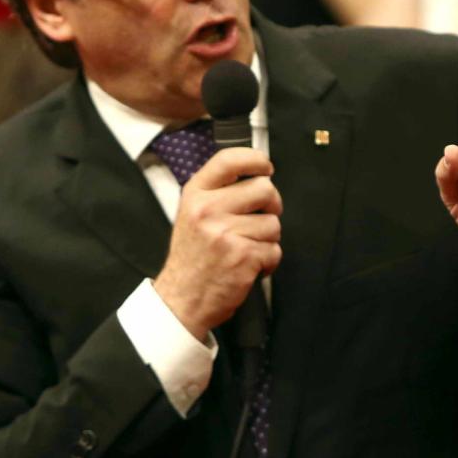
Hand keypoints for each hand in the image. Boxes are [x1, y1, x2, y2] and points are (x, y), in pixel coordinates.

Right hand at [152, 148, 281, 339]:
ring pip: (274, 223)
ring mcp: (225, 233)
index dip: (256, 159)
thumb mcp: (192, 215)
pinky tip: (249, 266)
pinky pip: (274, 250)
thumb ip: (218, 192)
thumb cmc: (193, 256)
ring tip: (246, 248)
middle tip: (261, 219)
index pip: (229, 159)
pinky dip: (268, 261)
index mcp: (195, 195)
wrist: (182, 298)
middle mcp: (208, 210)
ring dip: (268, 239)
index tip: (266, 167)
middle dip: (272, 205)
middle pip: (265, 189)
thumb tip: (258, 175)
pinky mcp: (243, 256)